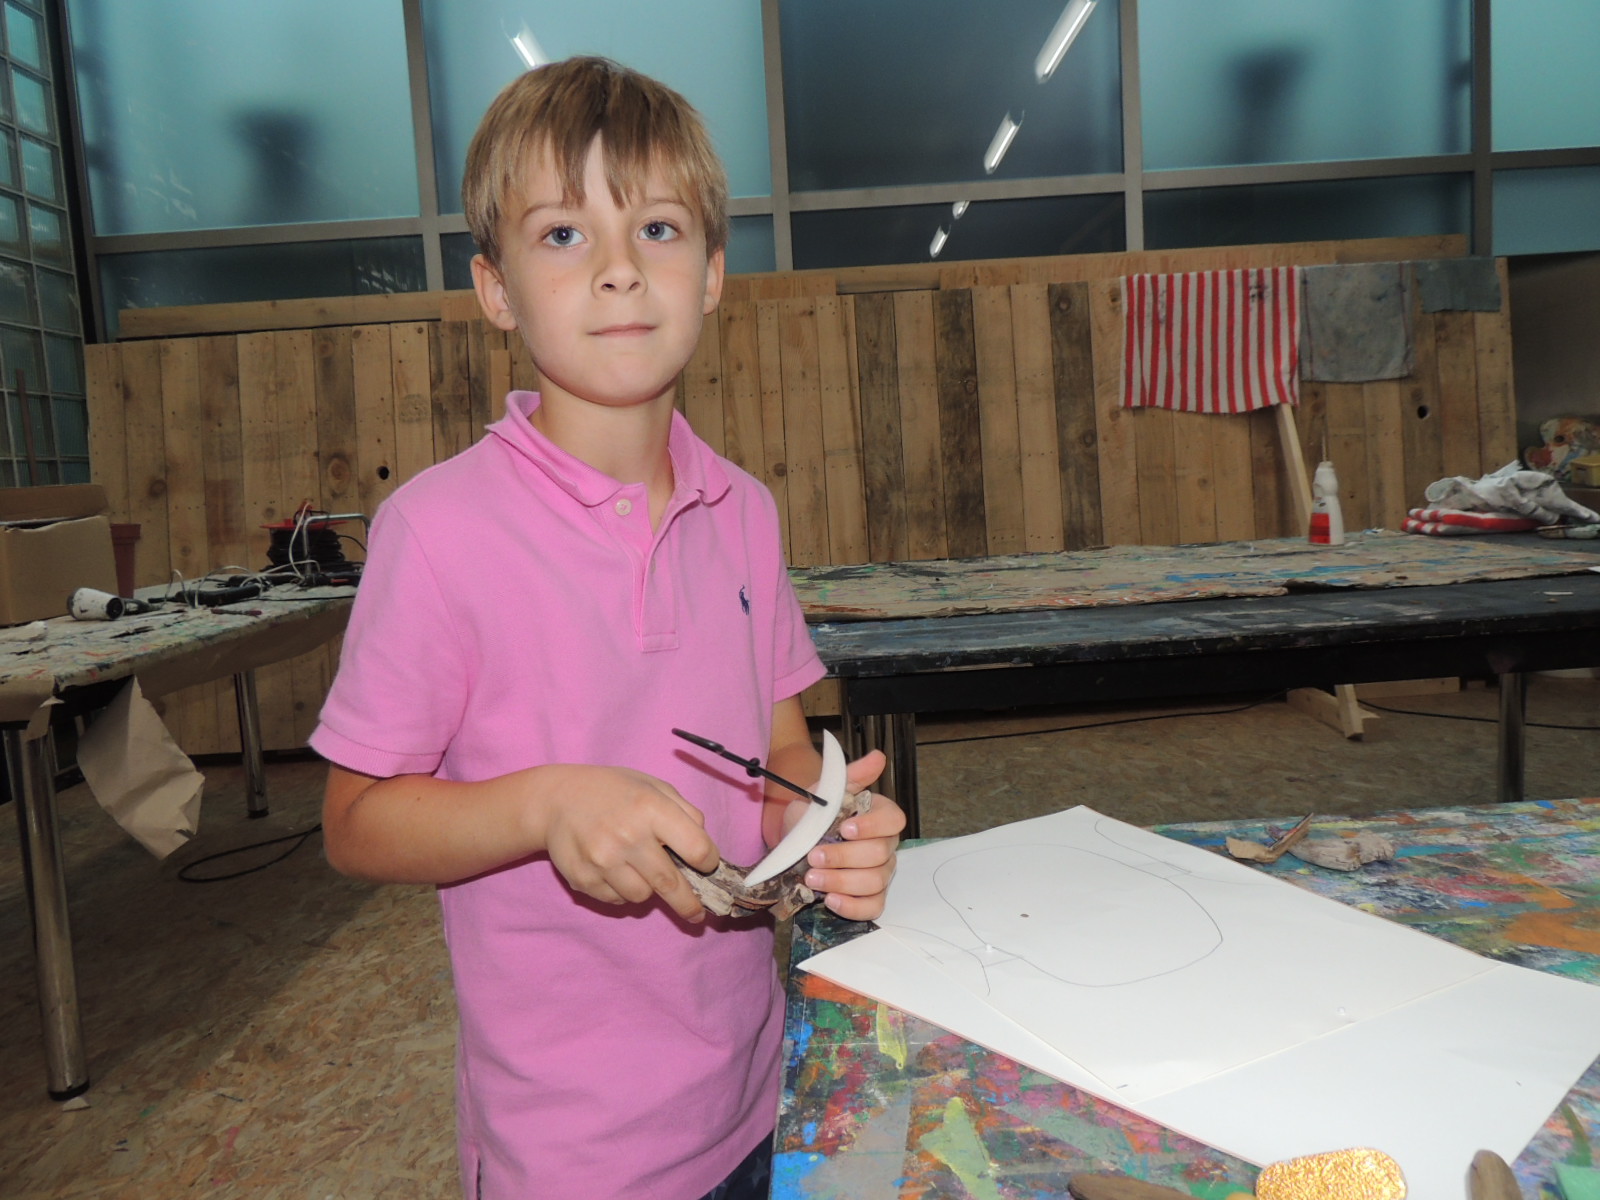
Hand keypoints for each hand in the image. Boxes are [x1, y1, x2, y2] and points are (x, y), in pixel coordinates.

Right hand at [536, 765, 719, 923]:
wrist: (556, 800)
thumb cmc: (612, 792)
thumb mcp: (653, 786)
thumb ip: (685, 812)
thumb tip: (705, 849)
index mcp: (650, 808)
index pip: (696, 849)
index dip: (709, 862)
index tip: (708, 866)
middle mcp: (627, 836)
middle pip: (671, 884)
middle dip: (689, 903)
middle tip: (698, 914)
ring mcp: (603, 861)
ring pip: (642, 897)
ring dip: (648, 889)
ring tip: (637, 867)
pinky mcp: (583, 879)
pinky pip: (617, 900)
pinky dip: (622, 891)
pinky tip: (613, 869)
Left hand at [802, 750, 904, 921]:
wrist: (793, 841)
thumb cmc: (814, 814)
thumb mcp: (825, 790)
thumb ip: (851, 776)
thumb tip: (878, 757)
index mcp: (879, 818)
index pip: (894, 820)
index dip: (872, 826)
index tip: (844, 828)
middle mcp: (885, 846)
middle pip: (879, 855)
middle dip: (844, 857)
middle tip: (813, 856)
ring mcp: (879, 874)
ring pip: (874, 882)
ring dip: (841, 880)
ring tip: (812, 877)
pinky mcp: (869, 898)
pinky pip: (872, 908)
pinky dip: (852, 906)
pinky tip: (830, 899)